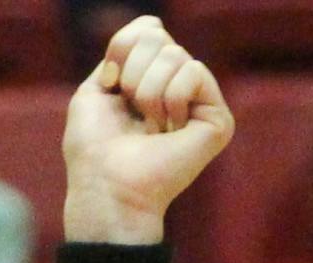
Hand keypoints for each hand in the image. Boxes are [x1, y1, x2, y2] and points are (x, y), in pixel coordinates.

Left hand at [62, 16, 232, 245]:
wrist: (107, 186)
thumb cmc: (94, 148)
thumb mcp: (94, 89)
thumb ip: (121, 50)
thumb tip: (153, 27)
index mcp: (150, 79)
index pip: (148, 28)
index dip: (123, 48)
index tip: (111, 84)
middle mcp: (177, 87)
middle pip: (158, 36)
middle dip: (133, 73)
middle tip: (133, 114)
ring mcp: (199, 103)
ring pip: (174, 54)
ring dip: (148, 92)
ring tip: (150, 129)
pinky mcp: (217, 119)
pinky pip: (194, 72)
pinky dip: (172, 99)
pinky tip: (169, 132)